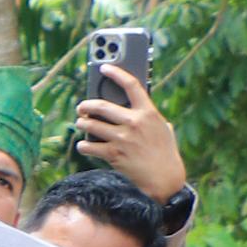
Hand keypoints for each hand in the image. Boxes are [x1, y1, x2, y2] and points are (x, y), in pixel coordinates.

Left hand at [72, 65, 187, 200]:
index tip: (104, 67)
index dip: (116, 73)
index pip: (132, 86)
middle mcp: (134, 122)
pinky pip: (89, 146)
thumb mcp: (162, 129)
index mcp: (149, 113)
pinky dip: (84, 145)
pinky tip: (84, 145)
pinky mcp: (113, 154)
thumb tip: (128, 107)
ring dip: (82, 123)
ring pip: (91, 125)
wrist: (164, 178)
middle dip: (86, 105)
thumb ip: (147, 116)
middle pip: (102, 106)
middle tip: (81, 107)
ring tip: (81, 123)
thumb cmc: (164, 152)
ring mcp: (123, 138)